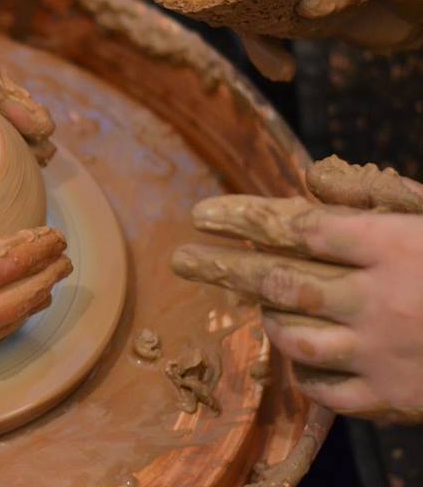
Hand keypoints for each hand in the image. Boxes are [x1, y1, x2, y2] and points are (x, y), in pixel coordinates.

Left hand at [171, 155, 422, 421]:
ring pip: (294, 335)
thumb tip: (312, 178)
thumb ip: (378, 199)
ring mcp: (383, 351)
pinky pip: (324, 389)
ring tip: (255, 307)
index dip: (243, 218)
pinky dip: (303, 371)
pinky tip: (297, 358)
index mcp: (394, 244)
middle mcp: (379, 297)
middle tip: (180, 259)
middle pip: (279, 278)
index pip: (297, 226)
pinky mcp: (393, 397)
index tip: (202, 214)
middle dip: (222, 267)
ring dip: (267, 318)